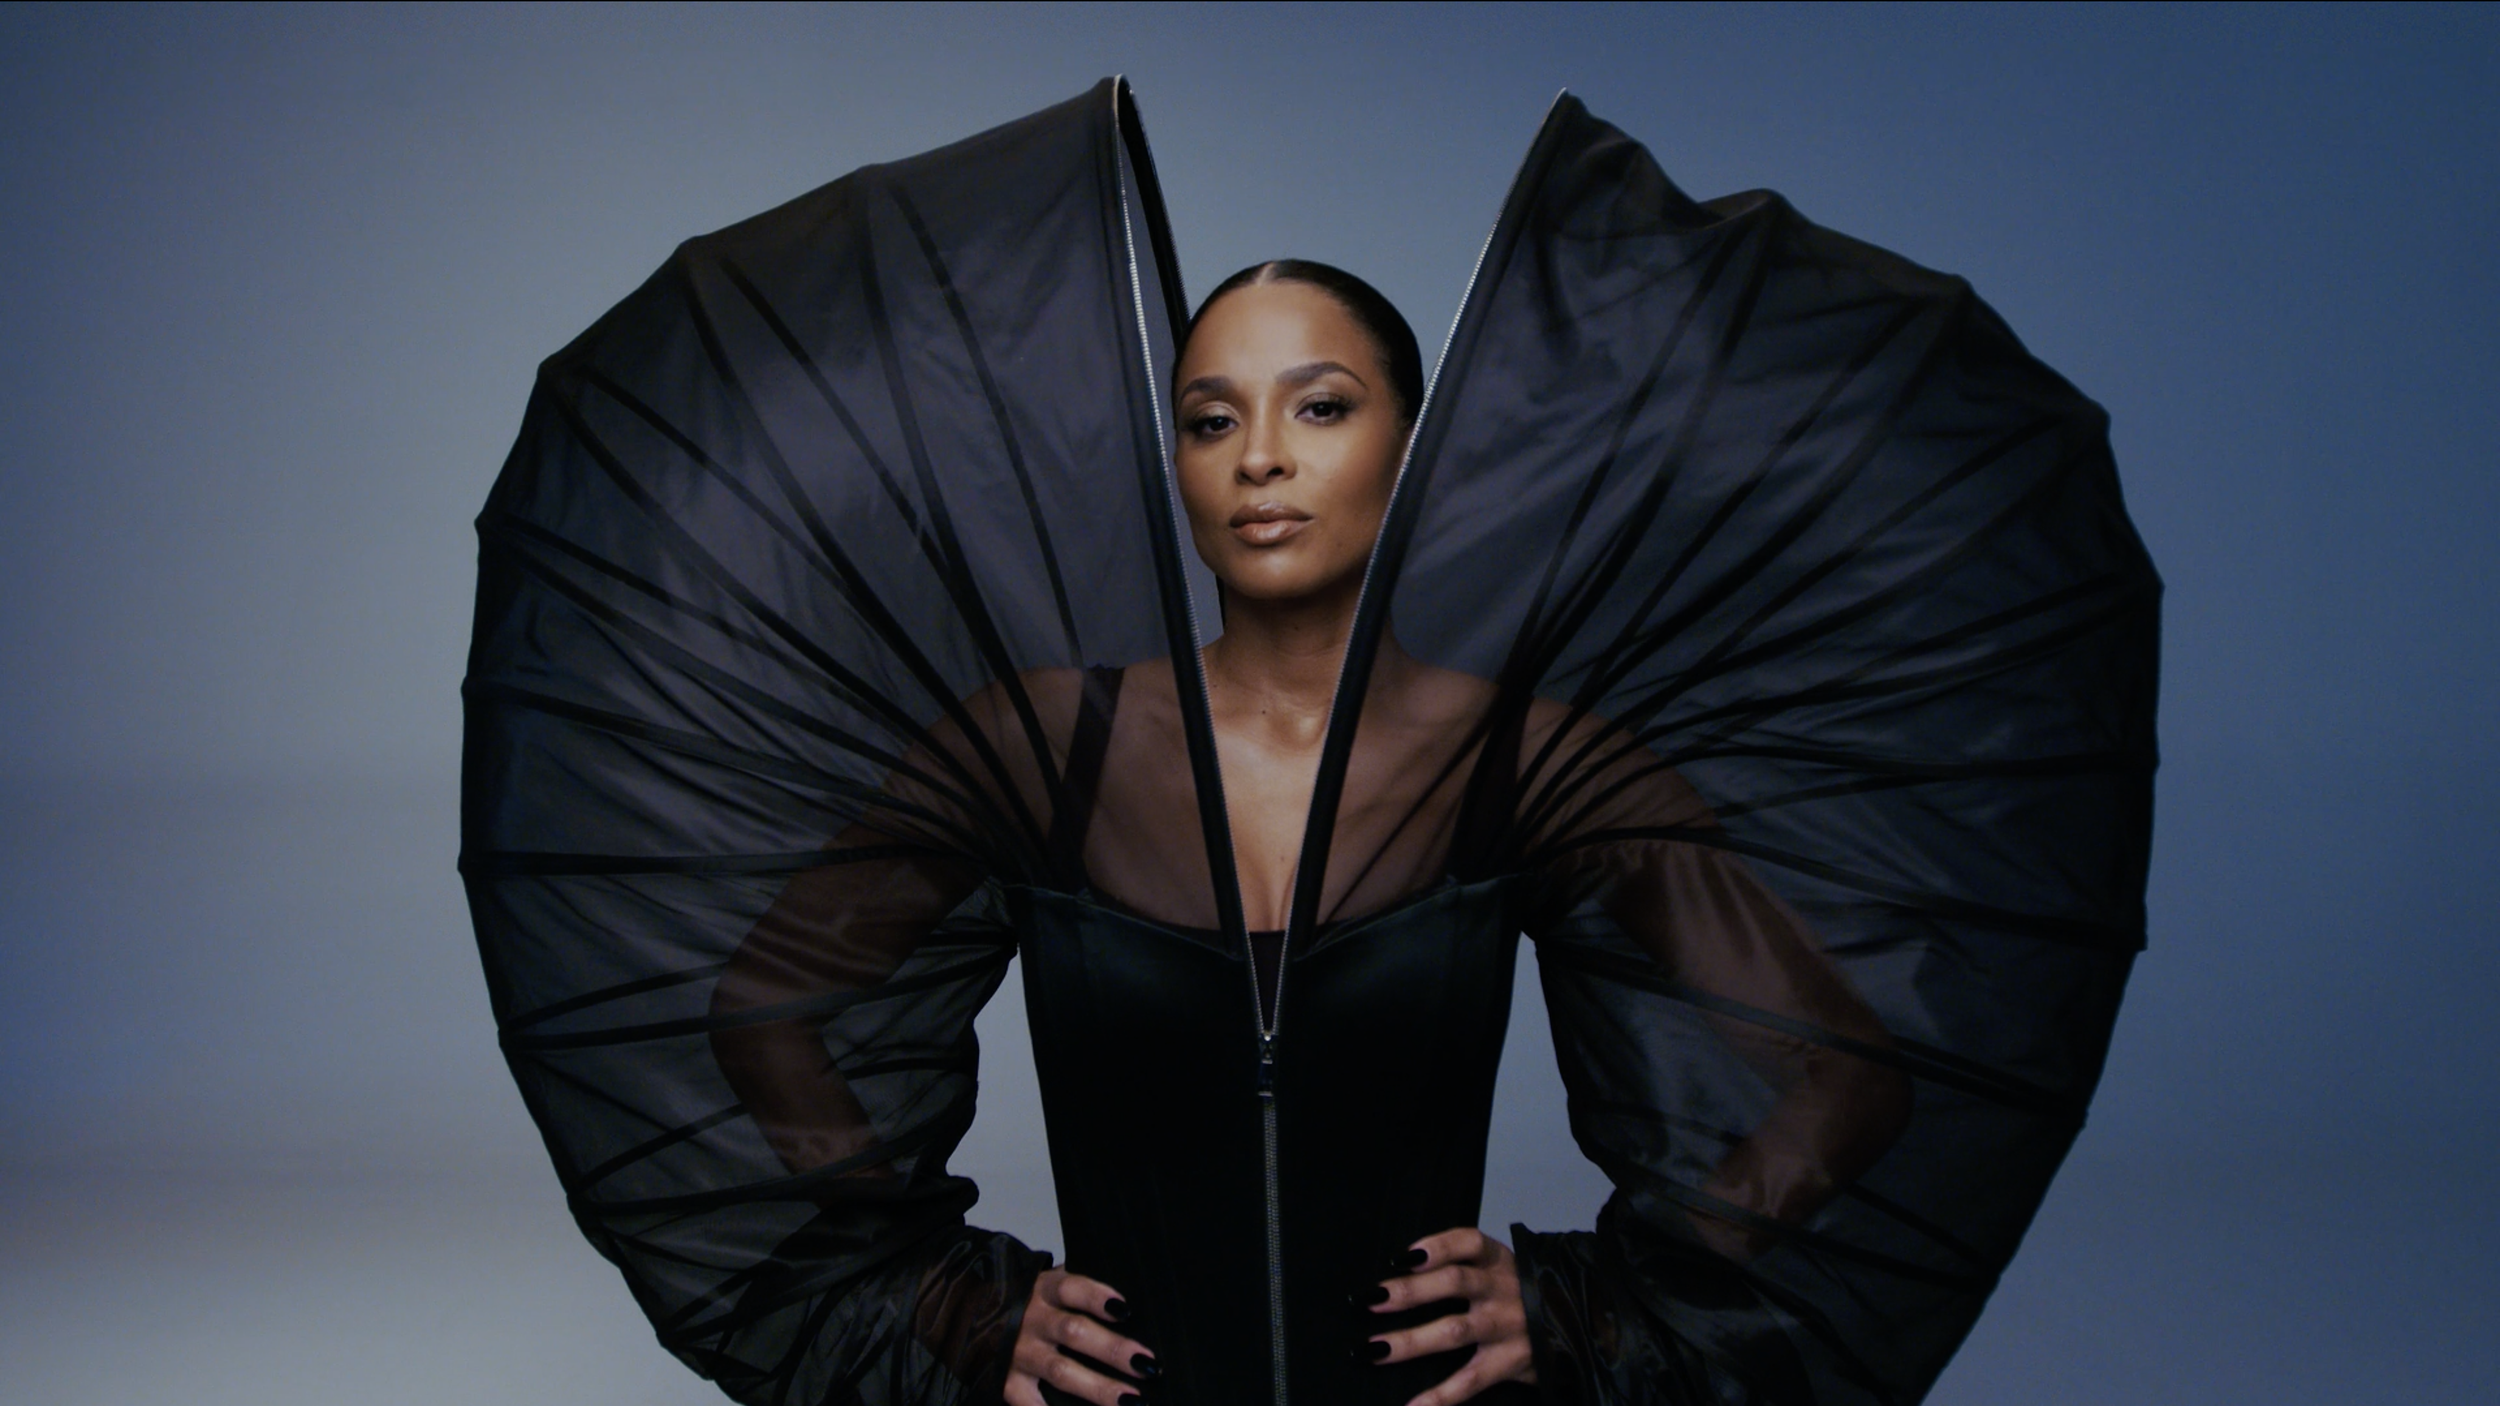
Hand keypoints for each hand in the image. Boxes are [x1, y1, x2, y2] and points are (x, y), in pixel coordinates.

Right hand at [1005, 1267, 1156, 1405]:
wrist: (974, 1313)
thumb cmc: (1029, 1300)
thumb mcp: (1049, 1283)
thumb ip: (1079, 1289)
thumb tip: (1128, 1306)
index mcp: (1044, 1290)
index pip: (1071, 1288)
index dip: (1097, 1297)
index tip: (1126, 1310)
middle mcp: (1031, 1320)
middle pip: (1074, 1333)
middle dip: (1113, 1350)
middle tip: (1147, 1365)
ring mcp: (1018, 1353)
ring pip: (1060, 1371)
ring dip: (1098, 1388)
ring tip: (1131, 1400)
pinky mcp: (1006, 1382)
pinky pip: (1031, 1404)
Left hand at [1360, 1228, 1537, 1405]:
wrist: (1585, 1325)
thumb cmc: (1527, 1295)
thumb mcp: (1506, 1270)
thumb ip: (1467, 1268)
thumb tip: (1404, 1274)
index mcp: (1499, 1261)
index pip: (1468, 1243)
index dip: (1435, 1247)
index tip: (1401, 1257)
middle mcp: (1503, 1290)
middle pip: (1453, 1284)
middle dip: (1409, 1292)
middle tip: (1370, 1299)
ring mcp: (1507, 1327)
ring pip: (1454, 1331)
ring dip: (1410, 1341)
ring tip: (1374, 1349)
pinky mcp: (1511, 1362)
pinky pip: (1470, 1380)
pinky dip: (1440, 1396)